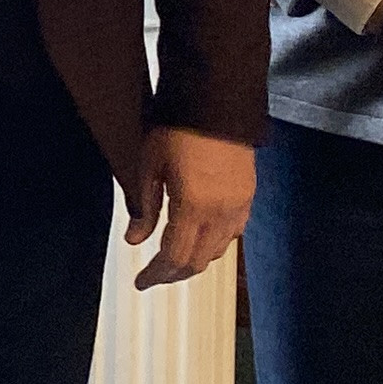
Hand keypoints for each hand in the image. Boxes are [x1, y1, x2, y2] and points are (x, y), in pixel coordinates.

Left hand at [126, 126, 253, 284]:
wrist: (218, 100)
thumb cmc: (177, 128)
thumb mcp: (150, 164)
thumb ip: (143, 207)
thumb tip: (134, 240)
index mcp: (193, 206)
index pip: (174, 257)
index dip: (156, 275)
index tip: (140, 283)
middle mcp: (221, 213)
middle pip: (198, 261)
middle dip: (174, 274)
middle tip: (154, 276)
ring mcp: (239, 205)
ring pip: (218, 251)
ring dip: (195, 261)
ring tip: (174, 259)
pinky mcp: (248, 196)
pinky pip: (233, 234)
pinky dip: (214, 244)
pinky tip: (200, 238)